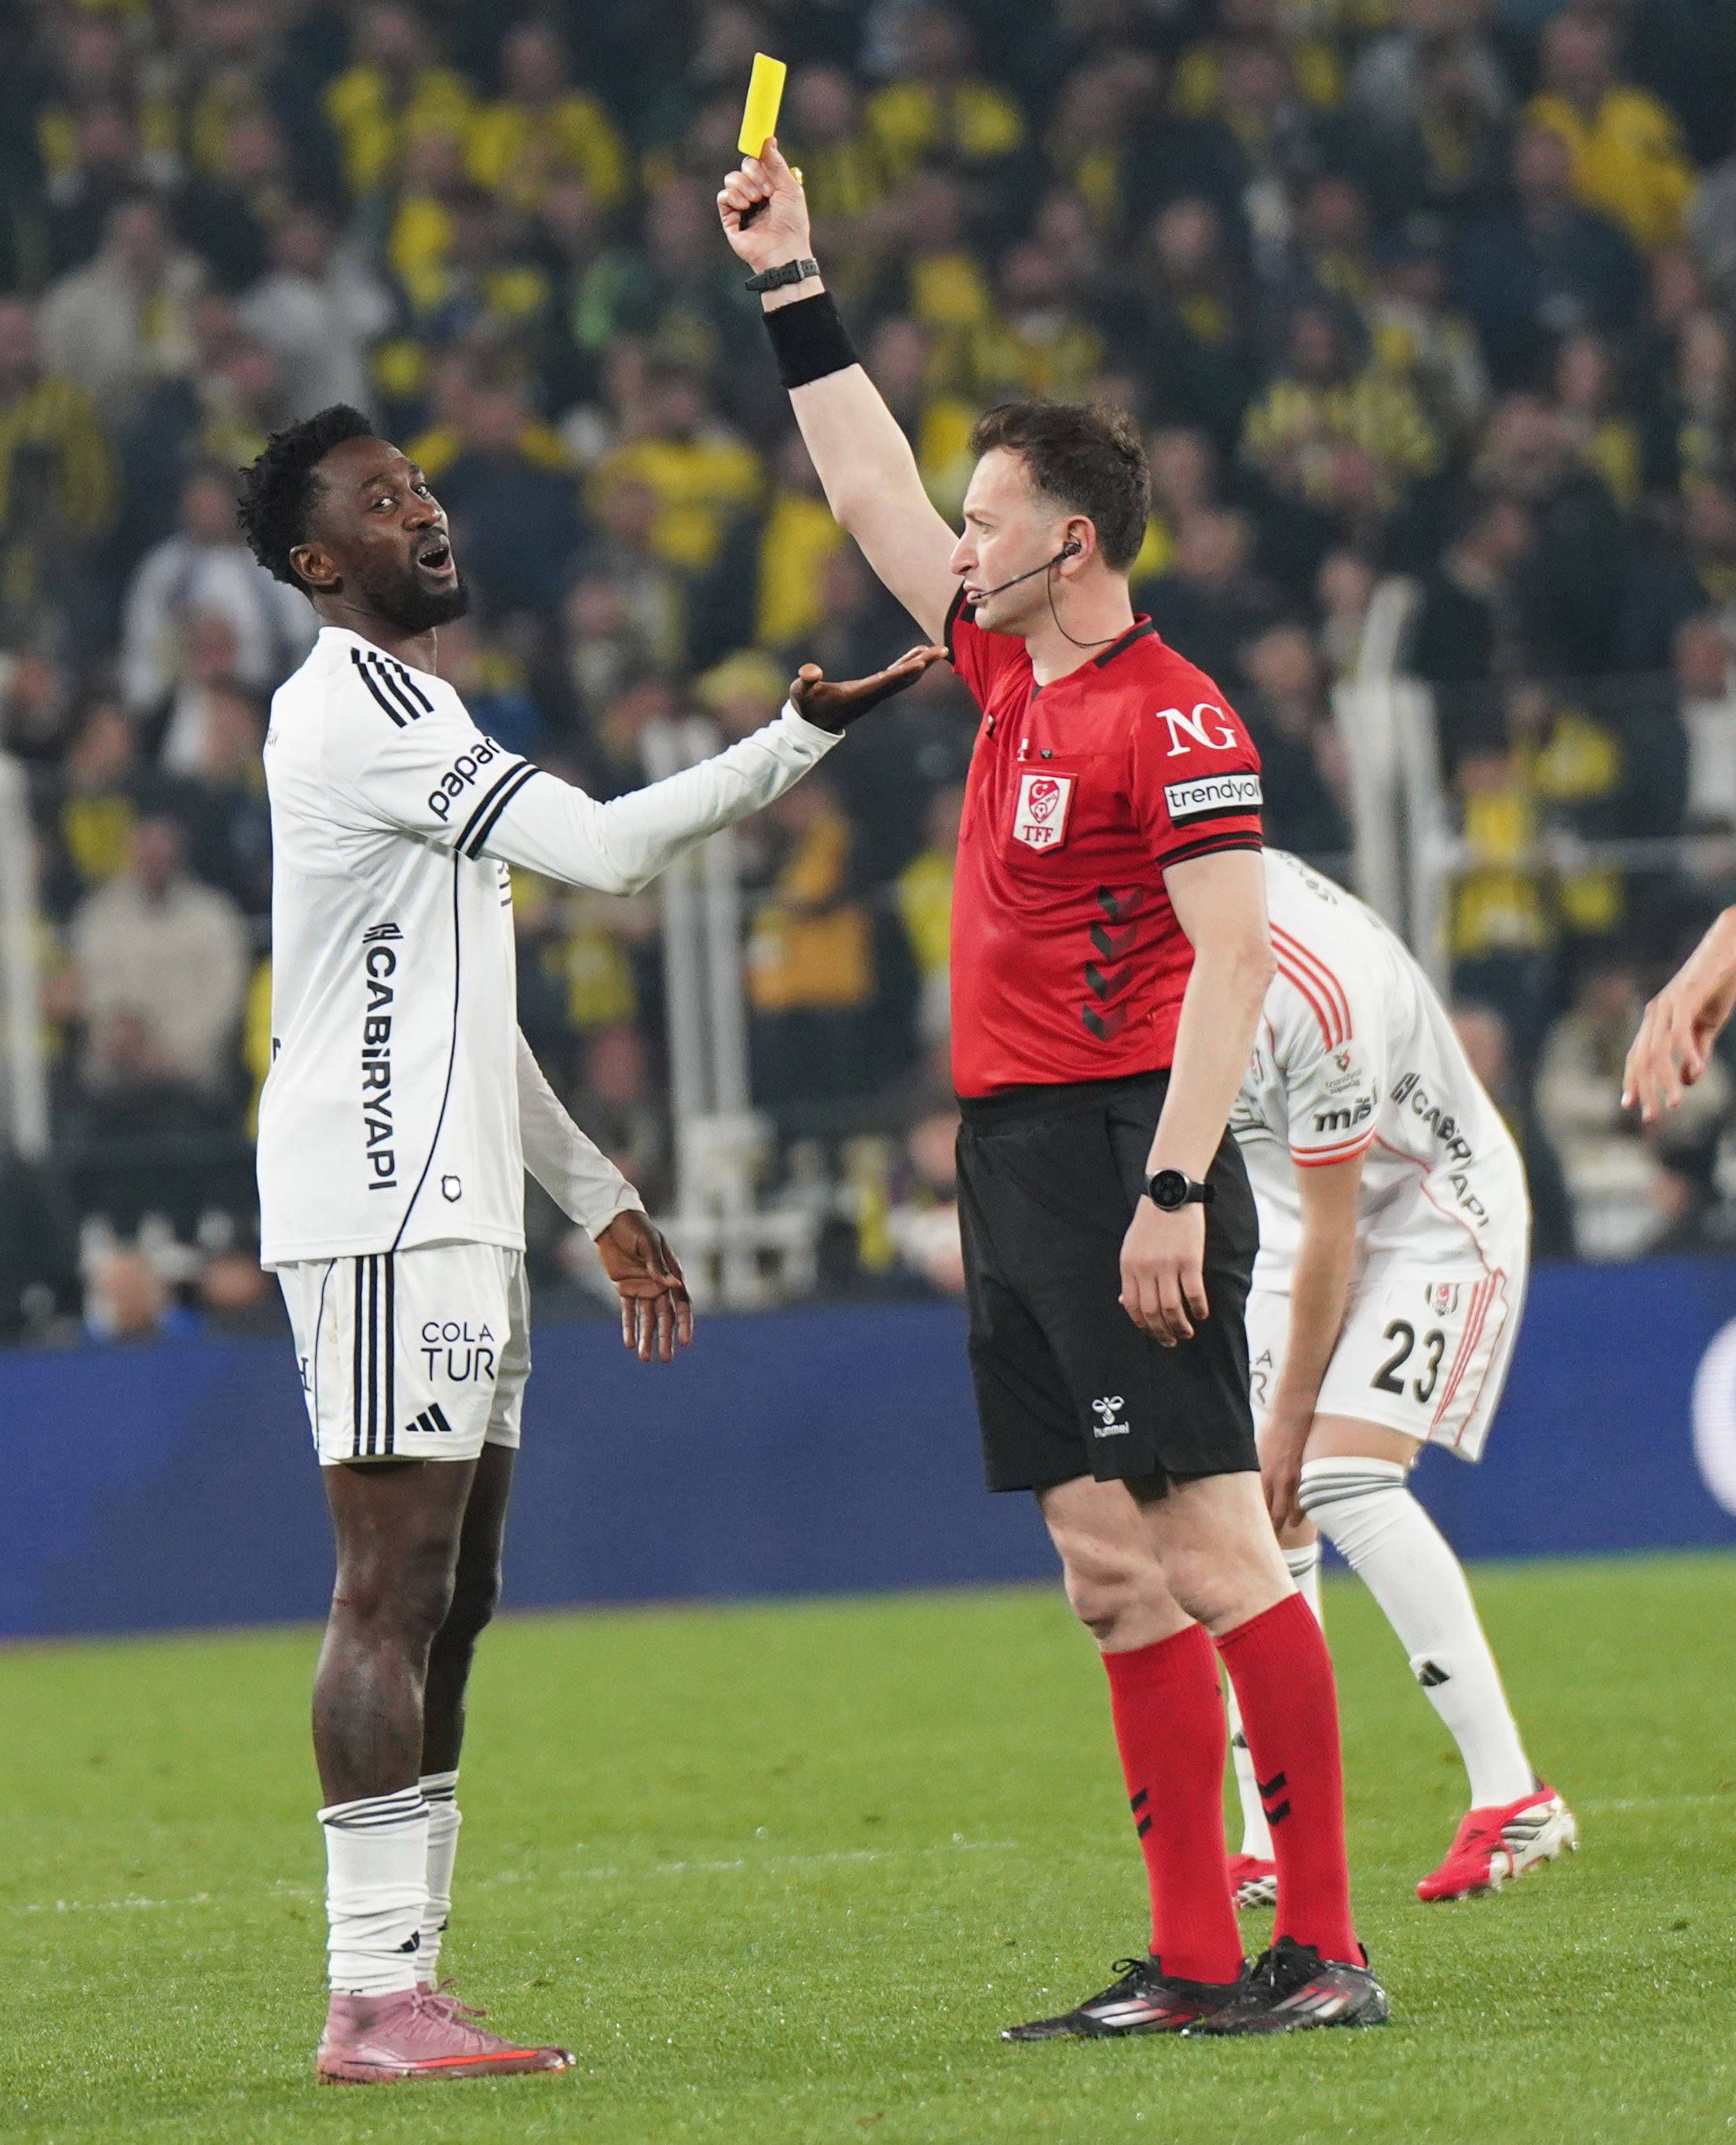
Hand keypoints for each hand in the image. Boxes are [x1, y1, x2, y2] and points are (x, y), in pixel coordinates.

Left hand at [594, 1211, 692, 1363]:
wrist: (611, 1221)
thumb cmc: (635, 1227)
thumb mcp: (648, 1243)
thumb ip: (658, 1266)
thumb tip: (675, 1284)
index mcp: (671, 1272)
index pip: (681, 1302)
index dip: (684, 1322)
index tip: (685, 1341)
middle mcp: (660, 1284)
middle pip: (665, 1317)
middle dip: (665, 1338)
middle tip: (667, 1359)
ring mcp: (643, 1287)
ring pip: (646, 1318)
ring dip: (646, 1337)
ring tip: (645, 1358)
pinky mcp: (625, 1288)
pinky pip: (628, 1312)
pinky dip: (629, 1327)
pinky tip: (629, 1344)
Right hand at [717, 138, 812, 274]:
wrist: (782, 250)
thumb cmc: (792, 223)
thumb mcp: (789, 188)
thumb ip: (776, 163)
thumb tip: (767, 139)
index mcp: (771, 186)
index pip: (758, 160)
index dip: (759, 156)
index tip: (761, 151)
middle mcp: (756, 193)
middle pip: (744, 166)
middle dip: (754, 173)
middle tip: (767, 191)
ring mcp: (742, 206)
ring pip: (732, 178)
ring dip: (744, 186)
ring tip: (756, 201)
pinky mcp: (730, 218)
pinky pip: (723, 196)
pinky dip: (733, 197)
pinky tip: (744, 206)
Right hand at [788, 644, 945, 733]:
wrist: (811, 727)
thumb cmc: (806, 707)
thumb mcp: (800, 692)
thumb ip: (806, 681)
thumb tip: (811, 671)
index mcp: (858, 694)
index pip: (885, 681)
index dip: (903, 672)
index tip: (922, 662)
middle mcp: (872, 696)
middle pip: (903, 678)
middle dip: (923, 664)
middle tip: (943, 650)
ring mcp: (874, 694)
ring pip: (903, 678)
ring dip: (921, 664)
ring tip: (939, 650)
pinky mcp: (872, 691)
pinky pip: (895, 677)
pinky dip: (908, 665)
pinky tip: (917, 656)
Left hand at [1119, 1197, 1208, 1345]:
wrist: (1169, 1193)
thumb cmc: (1151, 1223)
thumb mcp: (1131, 1248)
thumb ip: (1130, 1275)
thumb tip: (1126, 1304)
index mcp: (1128, 1266)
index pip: (1133, 1307)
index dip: (1143, 1326)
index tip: (1154, 1334)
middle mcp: (1145, 1268)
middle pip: (1152, 1312)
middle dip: (1162, 1333)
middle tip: (1172, 1341)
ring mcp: (1167, 1264)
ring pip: (1172, 1308)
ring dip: (1180, 1326)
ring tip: (1187, 1333)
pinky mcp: (1189, 1259)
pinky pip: (1194, 1293)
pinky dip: (1198, 1308)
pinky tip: (1201, 1314)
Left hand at [1259, 1399, 1313, 1533]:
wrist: (1291, 1417)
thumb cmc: (1270, 1432)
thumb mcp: (1254, 1452)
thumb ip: (1254, 1471)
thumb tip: (1247, 1482)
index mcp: (1260, 1475)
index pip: (1256, 1506)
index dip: (1255, 1519)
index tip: (1251, 1528)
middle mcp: (1276, 1481)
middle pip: (1273, 1514)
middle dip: (1271, 1528)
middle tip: (1268, 1538)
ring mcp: (1294, 1480)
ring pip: (1291, 1511)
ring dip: (1289, 1522)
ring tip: (1287, 1529)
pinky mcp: (1307, 1476)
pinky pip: (1306, 1500)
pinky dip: (1303, 1511)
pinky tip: (1300, 1517)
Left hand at [1623, 975, 1730, 1122]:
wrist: (1730, 949)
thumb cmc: (1717, 987)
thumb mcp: (1705, 1026)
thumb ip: (1696, 1053)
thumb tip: (1688, 1080)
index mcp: (1655, 1020)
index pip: (1636, 1056)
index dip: (1631, 1081)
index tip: (1629, 1106)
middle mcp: (1655, 1013)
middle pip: (1642, 1059)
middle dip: (1645, 1090)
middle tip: (1652, 1117)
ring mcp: (1667, 1004)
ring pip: (1658, 1051)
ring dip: (1665, 1080)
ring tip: (1675, 1103)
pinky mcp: (1685, 997)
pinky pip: (1680, 1031)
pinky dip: (1687, 1053)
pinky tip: (1695, 1070)